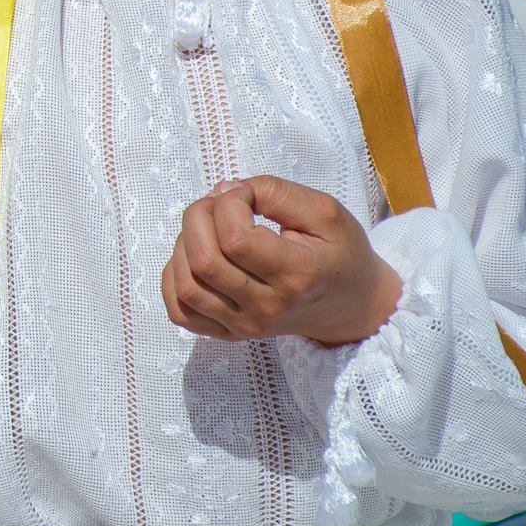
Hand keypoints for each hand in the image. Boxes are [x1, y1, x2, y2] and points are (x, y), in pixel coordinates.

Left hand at [159, 175, 401, 344]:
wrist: (351, 304)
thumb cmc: (339, 252)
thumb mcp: (324, 211)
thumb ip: (275, 192)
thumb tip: (223, 191)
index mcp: (296, 275)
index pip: (236, 239)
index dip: (228, 204)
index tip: (245, 194)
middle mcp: (268, 307)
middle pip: (204, 261)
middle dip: (198, 217)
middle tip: (217, 204)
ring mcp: (245, 325)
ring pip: (186, 286)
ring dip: (183, 245)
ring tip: (206, 229)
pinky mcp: (229, 333)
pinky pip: (181, 312)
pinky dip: (174, 280)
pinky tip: (193, 258)